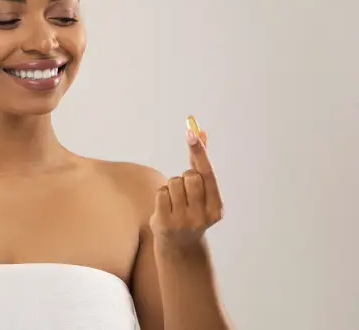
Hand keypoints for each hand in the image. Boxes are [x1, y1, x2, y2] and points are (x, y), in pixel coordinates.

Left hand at [150, 127, 223, 250]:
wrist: (180, 246)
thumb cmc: (191, 211)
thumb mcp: (202, 192)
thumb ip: (201, 163)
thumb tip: (200, 132)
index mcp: (216, 207)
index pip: (207, 174)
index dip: (199, 152)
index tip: (190, 133)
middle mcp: (202, 215)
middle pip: (189, 176)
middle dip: (185, 176)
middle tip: (185, 189)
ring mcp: (183, 220)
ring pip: (174, 182)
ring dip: (172, 186)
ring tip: (176, 200)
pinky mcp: (166, 222)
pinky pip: (161, 192)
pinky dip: (162, 194)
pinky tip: (166, 206)